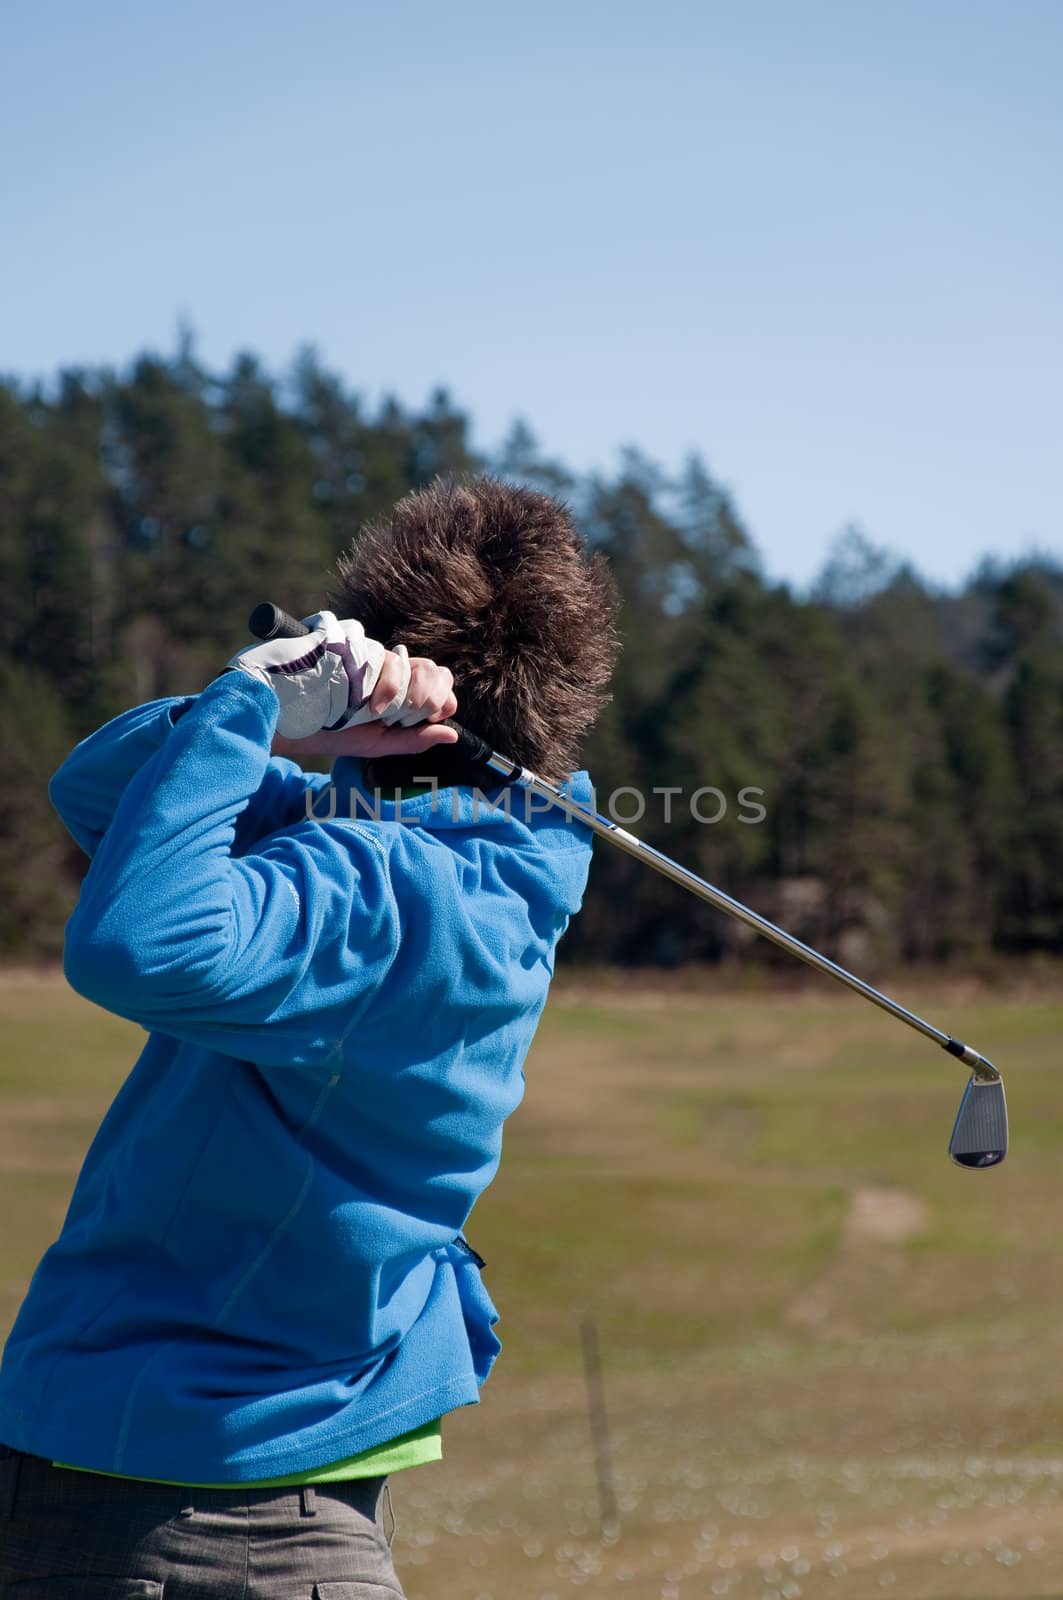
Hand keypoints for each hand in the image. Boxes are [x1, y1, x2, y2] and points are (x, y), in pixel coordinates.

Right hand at [272, 652, 457, 759]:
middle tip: (400, 717)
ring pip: (419, 667)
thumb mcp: (377, 744)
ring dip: (408, 695)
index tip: (427, 717)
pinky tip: (372, 705)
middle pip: (436, 672)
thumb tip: (453, 734)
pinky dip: (389, 688)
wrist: (291, 721)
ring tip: (382, 712)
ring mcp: (376, 658)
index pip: (441, 683)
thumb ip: (414, 740)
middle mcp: (392, 671)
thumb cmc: (332, 732)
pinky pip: (393, 663)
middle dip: (427, 699)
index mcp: (400, 691)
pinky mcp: (361, 650)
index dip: (442, 699)